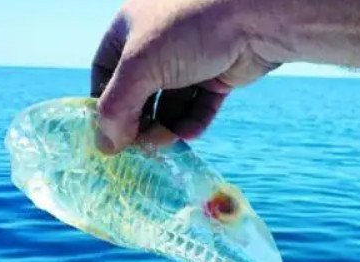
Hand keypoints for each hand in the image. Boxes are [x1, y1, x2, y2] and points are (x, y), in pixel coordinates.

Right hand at [91, 0, 279, 153]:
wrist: (255, 17)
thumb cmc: (189, 30)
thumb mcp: (140, 66)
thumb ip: (117, 107)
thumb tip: (106, 147)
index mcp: (130, 30)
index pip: (105, 73)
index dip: (104, 104)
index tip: (108, 134)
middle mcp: (158, 44)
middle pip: (139, 94)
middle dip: (139, 121)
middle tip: (140, 146)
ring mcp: (189, 60)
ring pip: (171, 104)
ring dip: (166, 126)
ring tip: (165, 142)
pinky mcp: (218, 76)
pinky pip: (199, 106)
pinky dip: (192, 122)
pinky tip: (188, 135)